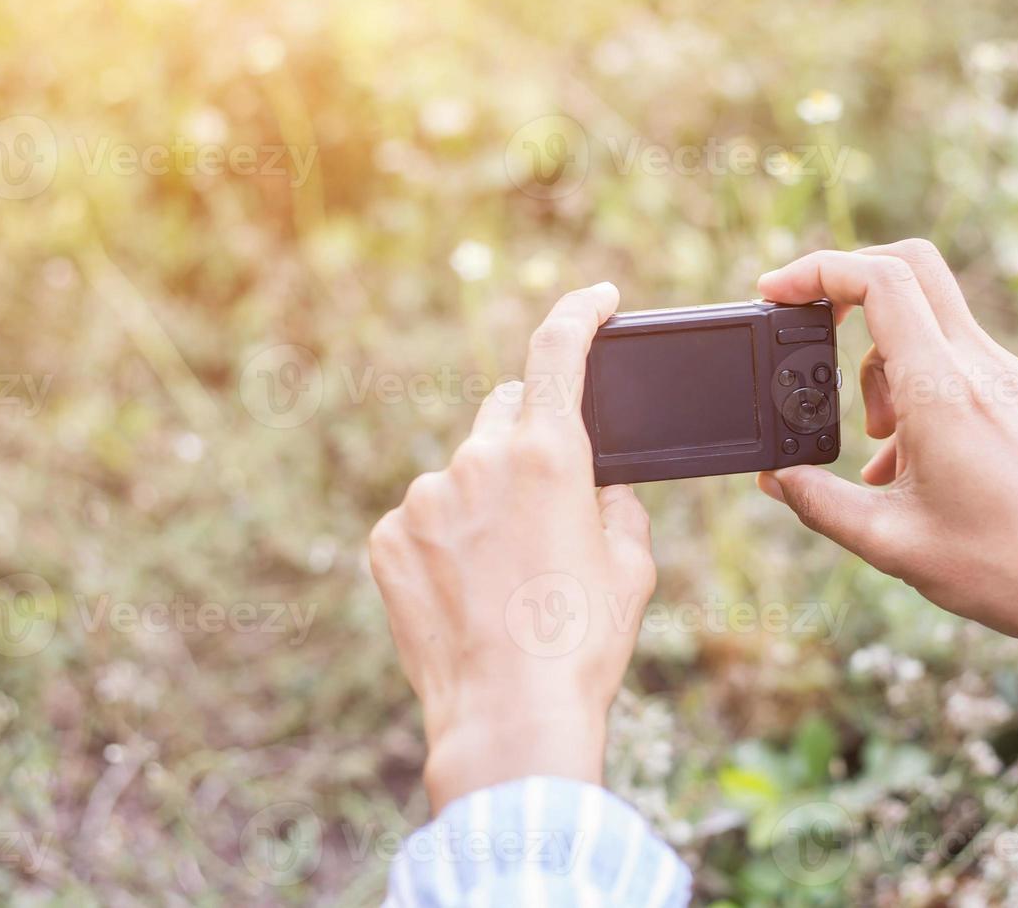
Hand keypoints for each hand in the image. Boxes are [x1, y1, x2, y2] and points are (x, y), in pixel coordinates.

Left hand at [367, 283, 656, 811]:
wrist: (507, 718)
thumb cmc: (580, 645)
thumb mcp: (630, 566)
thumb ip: (615, 503)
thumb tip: (595, 486)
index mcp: (549, 455)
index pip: (558, 350)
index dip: (580, 312)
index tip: (596, 300)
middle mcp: (478, 462)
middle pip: (503, 411)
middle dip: (528, 437)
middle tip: (546, 503)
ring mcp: (425, 499)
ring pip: (461, 473)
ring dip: (484, 500)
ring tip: (505, 576)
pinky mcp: (387, 538)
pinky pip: (424, 517)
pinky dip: (445, 538)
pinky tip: (465, 591)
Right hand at [755, 240, 1017, 729]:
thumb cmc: (1001, 571)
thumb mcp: (890, 542)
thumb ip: (818, 503)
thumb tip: (774, 478)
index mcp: (943, 392)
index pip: (881, 281)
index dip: (820, 270)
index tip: (778, 292)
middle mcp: (985, 368)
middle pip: (912, 269)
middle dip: (850, 284)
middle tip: (815, 329)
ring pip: (934, 326)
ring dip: (888, 363)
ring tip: (881, 447)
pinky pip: (966, 363)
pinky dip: (926, 388)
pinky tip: (922, 459)